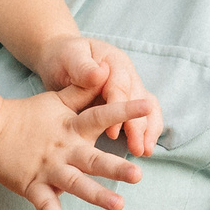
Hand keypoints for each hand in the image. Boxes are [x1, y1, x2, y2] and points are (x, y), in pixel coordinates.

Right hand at [0, 85, 151, 209]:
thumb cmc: (28, 114)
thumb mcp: (57, 99)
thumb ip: (83, 90)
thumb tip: (107, 70)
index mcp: (72, 127)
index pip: (101, 116)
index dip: (124, 110)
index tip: (148, 107)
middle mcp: (64, 149)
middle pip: (93, 159)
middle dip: (116, 167)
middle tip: (139, 175)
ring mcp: (48, 169)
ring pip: (76, 184)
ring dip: (97, 195)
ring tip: (119, 205)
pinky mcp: (32, 185)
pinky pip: (45, 205)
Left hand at [35, 35, 163, 156]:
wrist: (61, 57)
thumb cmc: (63, 57)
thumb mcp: (68, 57)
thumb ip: (82, 67)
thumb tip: (100, 73)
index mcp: (113, 61)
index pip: (120, 86)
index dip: (119, 109)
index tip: (112, 133)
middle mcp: (127, 73)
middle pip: (138, 99)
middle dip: (138, 126)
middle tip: (136, 149)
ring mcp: (130, 86)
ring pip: (149, 107)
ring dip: (148, 130)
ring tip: (144, 152)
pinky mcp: (128, 100)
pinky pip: (146, 114)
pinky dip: (148, 130)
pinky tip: (145, 148)